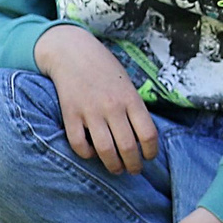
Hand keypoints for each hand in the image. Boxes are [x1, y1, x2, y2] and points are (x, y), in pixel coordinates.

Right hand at [35, 24, 158, 174]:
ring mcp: (90, 112)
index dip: (151, 152)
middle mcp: (112, 107)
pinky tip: (92, 153)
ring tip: (116, 169)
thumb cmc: (104, 69)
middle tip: (134, 170)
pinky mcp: (70, 115)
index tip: (149, 157)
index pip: (148, 134)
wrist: (72, 52)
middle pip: (128, 147)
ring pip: (105, 151)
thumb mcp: (127, 84)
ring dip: (113, 166)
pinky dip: (87, 154)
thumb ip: (134, 108)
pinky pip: (79, 145)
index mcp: (131, 99)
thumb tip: (143, 138)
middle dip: (133, 165)